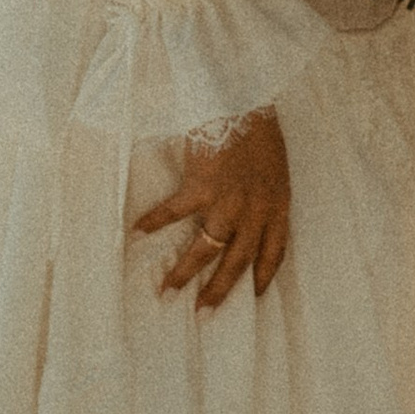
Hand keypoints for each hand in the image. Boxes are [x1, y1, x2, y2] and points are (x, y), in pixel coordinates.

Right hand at [133, 107, 289, 308]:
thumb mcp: (274, 163)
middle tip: (203, 316)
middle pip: (237, 262)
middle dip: (218, 291)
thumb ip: (264, 188)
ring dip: (183, 272)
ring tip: (166, 292)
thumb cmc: (261, 124)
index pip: (275, 250)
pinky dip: (153, 223)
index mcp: (277, 203)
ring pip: (206, 249)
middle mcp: (255, 210)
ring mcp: (228, 201)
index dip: (264, 275)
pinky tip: (136, 233)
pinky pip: (174, 212)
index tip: (254, 296)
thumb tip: (249, 203)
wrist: (245, 98)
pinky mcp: (202, 186)